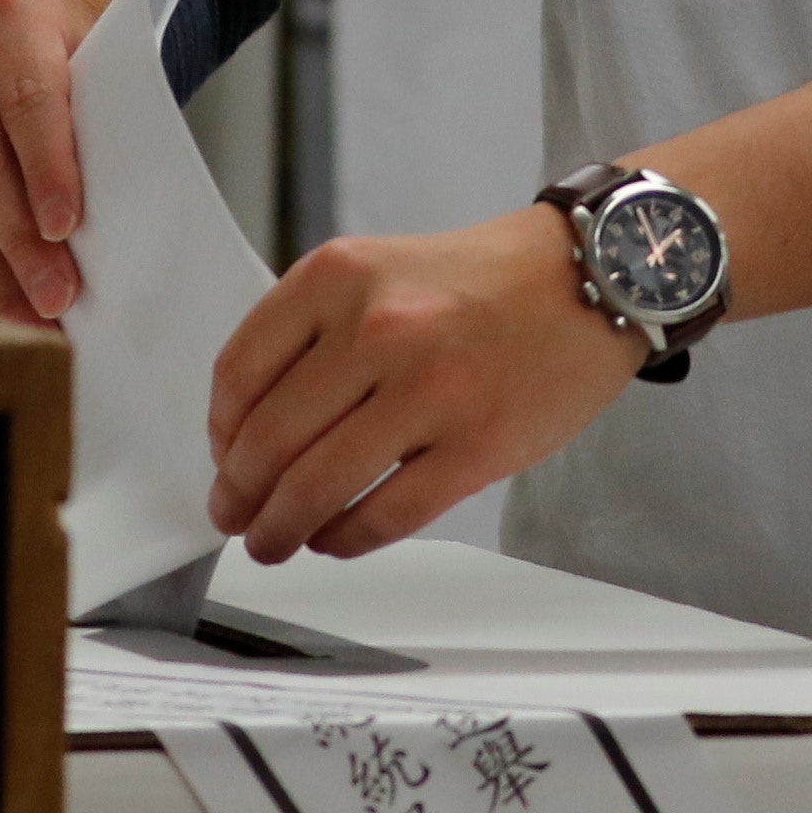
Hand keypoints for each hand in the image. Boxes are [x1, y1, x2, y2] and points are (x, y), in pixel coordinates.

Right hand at [0, 0, 122, 323]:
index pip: (26, 96)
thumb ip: (96, 132)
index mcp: (8, 8)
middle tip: (56, 295)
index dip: (47, 169)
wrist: (7, 34)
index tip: (66, 228)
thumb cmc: (66, 64)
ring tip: (27, 311)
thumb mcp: (95, 71)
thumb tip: (97, 242)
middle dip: (19, 240)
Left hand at [206, 206, 641, 561]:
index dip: (219, 432)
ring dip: (281, 529)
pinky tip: (336, 539)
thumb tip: (252, 432)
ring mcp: (430, 391)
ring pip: (317, 487)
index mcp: (339, 277)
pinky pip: (384, 515)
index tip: (223, 458)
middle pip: (269, 441)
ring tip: (274, 542)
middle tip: (235, 517)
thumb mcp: (380, 271)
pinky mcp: (477, 447)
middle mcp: (378, 328)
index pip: (240, 373)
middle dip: (239, 496)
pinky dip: (345, 539)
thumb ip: (315, 334)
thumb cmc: (484, 281)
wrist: (592, 276)